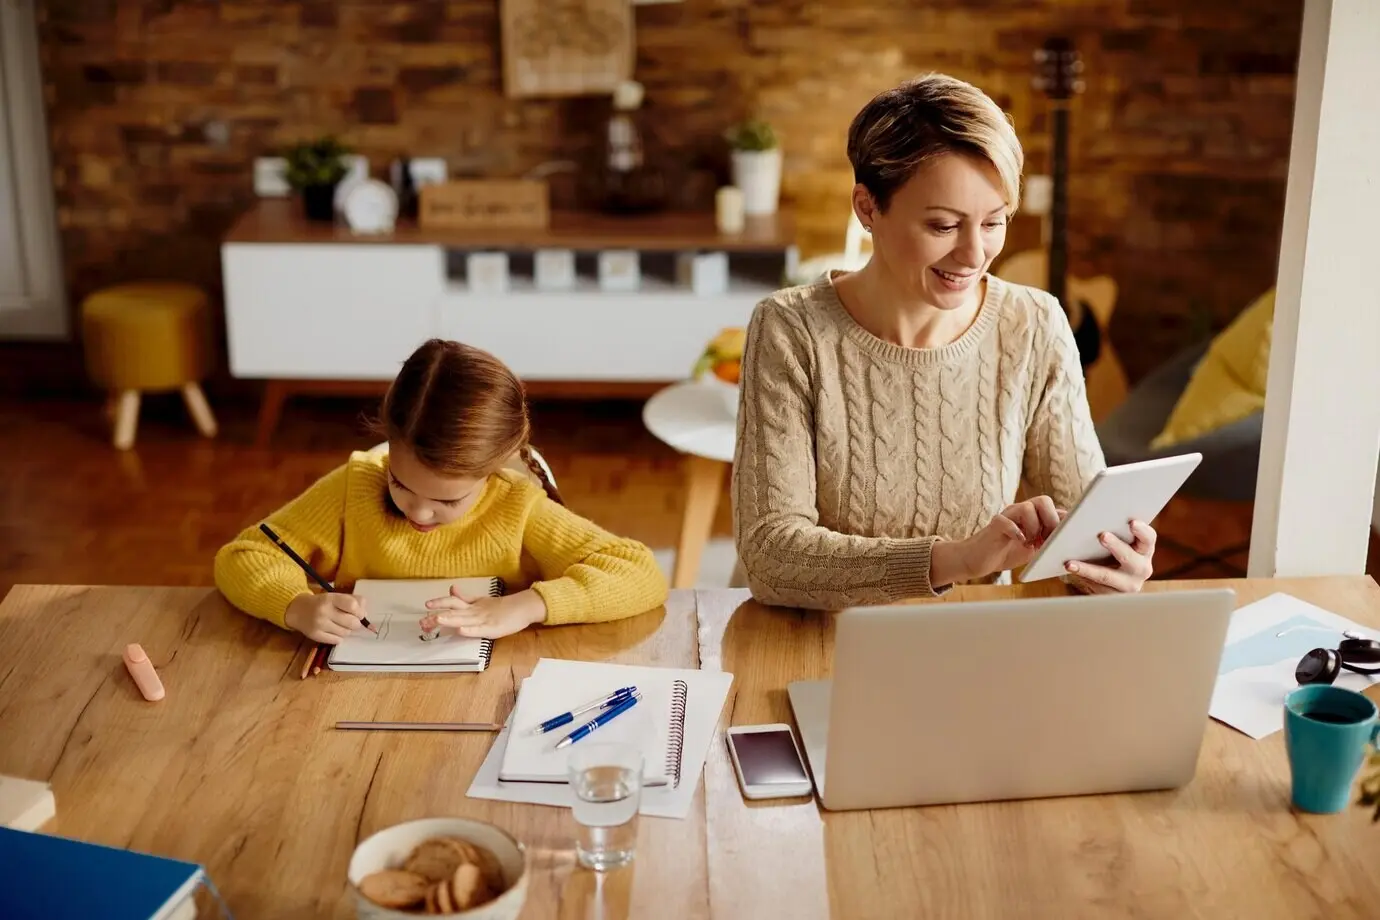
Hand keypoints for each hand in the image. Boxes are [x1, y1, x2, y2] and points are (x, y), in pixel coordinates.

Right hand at [285, 592, 371, 643]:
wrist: (298, 610)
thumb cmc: (322, 603)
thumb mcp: (336, 596)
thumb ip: (353, 600)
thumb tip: (365, 614)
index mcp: (330, 598)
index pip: (352, 605)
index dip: (360, 611)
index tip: (359, 614)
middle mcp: (324, 611)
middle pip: (352, 622)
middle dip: (355, 623)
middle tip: (351, 621)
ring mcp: (319, 624)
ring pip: (345, 633)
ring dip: (347, 630)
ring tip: (340, 625)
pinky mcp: (315, 636)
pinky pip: (336, 641)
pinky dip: (338, 637)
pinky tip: (333, 631)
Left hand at [419, 586, 547, 639]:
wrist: (522, 607)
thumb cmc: (501, 607)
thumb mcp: (481, 601)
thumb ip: (465, 597)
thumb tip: (451, 588)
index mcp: (472, 605)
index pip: (453, 602)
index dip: (440, 602)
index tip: (426, 604)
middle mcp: (475, 611)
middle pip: (454, 612)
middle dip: (438, 616)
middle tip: (423, 620)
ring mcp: (483, 620)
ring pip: (464, 620)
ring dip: (450, 620)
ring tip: (438, 620)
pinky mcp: (493, 629)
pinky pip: (479, 630)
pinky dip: (470, 630)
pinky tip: (461, 631)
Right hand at [947, 496, 1065, 583]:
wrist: (978, 559)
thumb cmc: (1007, 553)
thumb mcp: (1034, 548)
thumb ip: (1048, 541)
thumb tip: (1070, 542)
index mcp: (1033, 515)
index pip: (1054, 508)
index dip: (1063, 520)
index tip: (1067, 536)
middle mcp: (1020, 511)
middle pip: (1043, 500)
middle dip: (1051, 521)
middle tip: (1048, 540)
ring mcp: (1007, 516)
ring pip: (1026, 508)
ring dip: (1034, 528)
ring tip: (1031, 544)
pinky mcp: (994, 525)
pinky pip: (1006, 522)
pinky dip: (1016, 532)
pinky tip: (1020, 543)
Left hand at [1064, 520, 1156, 593]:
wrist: (1107, 580)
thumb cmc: (1108, 549)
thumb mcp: (1115, 538)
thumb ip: (1109, 525)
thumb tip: (1087, 510)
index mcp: (1144, 549)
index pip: (1149, 538)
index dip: (1142, 531)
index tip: (1131, 522)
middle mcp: (1141, 568)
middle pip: (1131, 559)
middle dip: (1116, 547)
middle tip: (1102, 535)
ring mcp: (1127, 586)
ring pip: (1107, 577)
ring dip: (1089, 569)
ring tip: (1071, 562)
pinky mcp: (1112, 596)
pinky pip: (1095, 587)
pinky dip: (1080, 576)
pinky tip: (1068, 568)